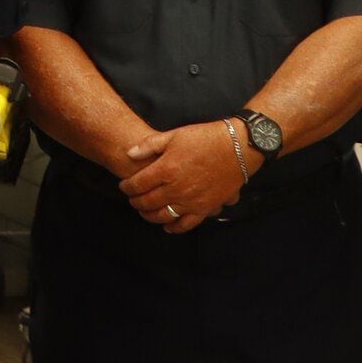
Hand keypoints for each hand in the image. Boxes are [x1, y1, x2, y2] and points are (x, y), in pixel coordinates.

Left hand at [118, 120, 248, 233]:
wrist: (237, 147)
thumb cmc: (205, 138)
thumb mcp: (174, 135)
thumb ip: (149, 145)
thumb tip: (130, 154)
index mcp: (166, 169)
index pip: (137, 184)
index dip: (127, 186)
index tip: (124, 186)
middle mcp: (176, 188)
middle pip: (147, 202)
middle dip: (135, 202)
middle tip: (131, 199)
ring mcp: (191, 200)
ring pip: (163, 215)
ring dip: (150, 215)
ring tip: (145, 211)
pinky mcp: (205, 208)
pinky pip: (186, 224)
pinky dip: (174, 227)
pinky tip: (167, 225)